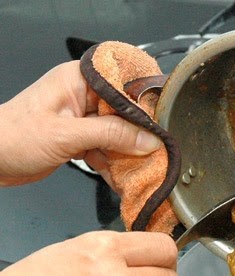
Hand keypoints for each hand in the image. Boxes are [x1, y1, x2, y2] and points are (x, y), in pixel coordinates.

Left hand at [0, 61, 160, 186]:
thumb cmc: (13, 137)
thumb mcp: (67, 134)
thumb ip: (112, 135)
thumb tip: (148, 139)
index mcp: (80, 79)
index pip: (124, 83)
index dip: (145, 102)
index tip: (163, 122)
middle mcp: (84, 96)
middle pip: (126, 112)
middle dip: (140, 134)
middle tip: (156, 152)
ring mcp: (84, 119)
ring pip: (120, 133)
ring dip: (129, 153)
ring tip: (144, 169)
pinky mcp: (82, 139)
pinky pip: (108, 149)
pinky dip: (114, 164)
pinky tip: (123, 179)